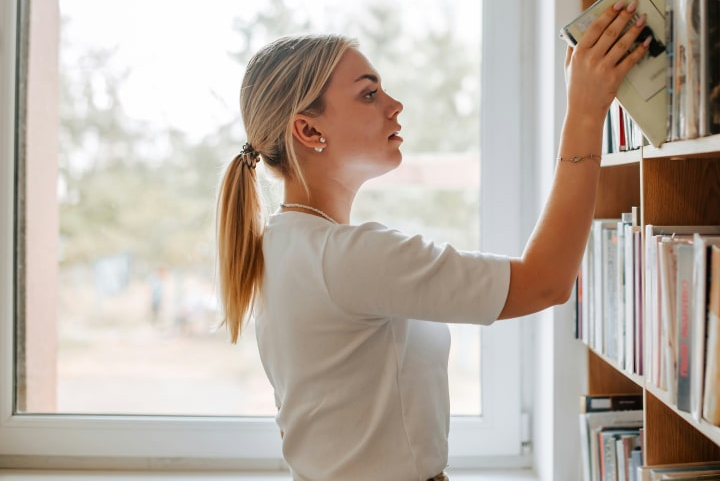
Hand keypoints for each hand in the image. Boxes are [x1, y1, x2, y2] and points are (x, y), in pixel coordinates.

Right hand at [563, 0, 650, 122]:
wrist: (583, 111)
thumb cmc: (576, 90)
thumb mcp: (568, 68)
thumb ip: (571, 50)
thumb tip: (574, 35)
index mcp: (578, 53)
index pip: (595, 28)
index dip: (608, 14)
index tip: (617, 4)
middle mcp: (591, 58)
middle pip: (611, 32)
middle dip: (624, 16)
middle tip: (634, 6)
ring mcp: (603, 68)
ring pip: (622, 43)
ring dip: (634, 29)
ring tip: (643, 19)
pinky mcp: (614, 77)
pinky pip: (630, 60)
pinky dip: (639, 50)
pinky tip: (646, 41)